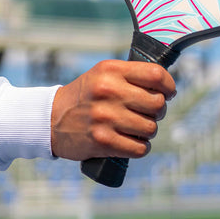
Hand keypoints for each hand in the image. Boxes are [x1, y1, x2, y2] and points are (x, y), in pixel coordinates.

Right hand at [50, 60, 175, 160]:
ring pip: (151, 128)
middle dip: (159, 110)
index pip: (156, 75)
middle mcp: (109, 91)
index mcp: (112, 70)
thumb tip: (166, 85)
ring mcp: (105, 117)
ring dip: (149, 130)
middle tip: (150, 112)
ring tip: (138, 127)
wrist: (50, 119)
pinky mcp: (102, 142)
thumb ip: (132, 74)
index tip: (168, 92)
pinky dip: (140, 147)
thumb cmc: (86, 94)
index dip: (169, 85)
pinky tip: (133, 141)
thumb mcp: (104, 73)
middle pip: (157, 103)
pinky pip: (140, 148)